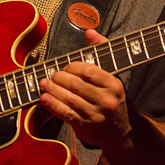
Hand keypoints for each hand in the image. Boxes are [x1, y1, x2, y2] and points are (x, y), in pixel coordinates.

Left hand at [39, 29, 131, 148]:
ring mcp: (96, 115)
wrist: (119, 133)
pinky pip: (65, 113)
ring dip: (52, 89)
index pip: (87, 71)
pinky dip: (52, 105)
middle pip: (75, 84)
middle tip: (52, 75)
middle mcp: (106, 100)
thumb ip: (101, 50)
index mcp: (113, 85)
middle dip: (59, 77)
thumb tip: (90, 32)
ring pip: (68, 98)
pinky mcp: (85, 127)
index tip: (65, 67)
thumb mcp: (112, 75)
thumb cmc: (112, 99)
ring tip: (44, 83)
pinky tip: (44, 98)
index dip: (72, 67)